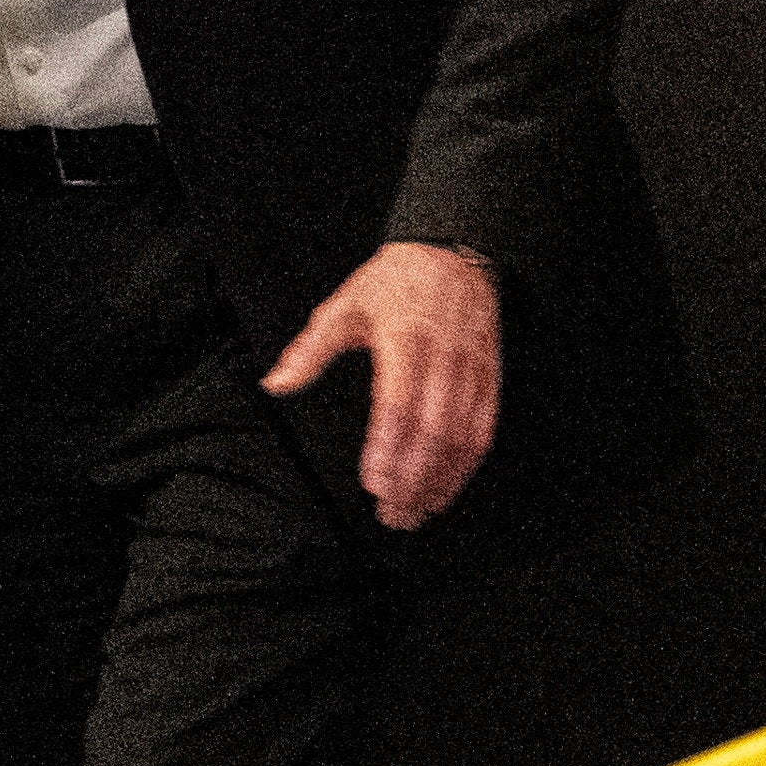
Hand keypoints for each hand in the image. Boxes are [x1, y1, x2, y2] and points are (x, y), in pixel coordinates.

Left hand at [264, 242, 503, 530]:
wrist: (452, 251)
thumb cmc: (395, 281)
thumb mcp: (345, 306)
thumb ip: (311, 350)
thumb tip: (275, 383)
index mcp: (405, 340)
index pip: (398, 404)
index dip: (387, 448)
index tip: (372, 483)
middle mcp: (443, 358)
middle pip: (432, 431)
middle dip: (413, 479)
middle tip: (391, 514)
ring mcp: (471, 370)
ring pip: (461, 437)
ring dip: (439, 481)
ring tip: (415, 512)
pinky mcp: (490, 377)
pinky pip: (483, 429)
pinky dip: (465, 466)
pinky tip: (445, 488)